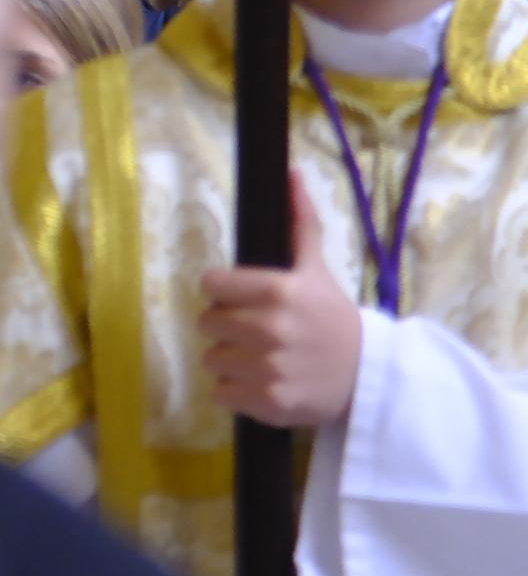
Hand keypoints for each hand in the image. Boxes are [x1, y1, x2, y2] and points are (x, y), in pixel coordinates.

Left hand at [201, 174, 362, 427]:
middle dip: (226, 325)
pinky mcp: (269, 402)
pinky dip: (235, 390)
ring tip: (258, 357)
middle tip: (254, 330)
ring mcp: (268, 368)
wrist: (369, 378)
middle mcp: (269, 328)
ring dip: (229, 358)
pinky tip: (259, 382)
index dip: (222, 291)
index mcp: (277, 291)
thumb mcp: (316, 268)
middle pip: (207, 321)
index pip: (210, 284)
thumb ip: (299, 221)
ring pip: (211, 357)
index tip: (240, 298)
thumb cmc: (334, 319)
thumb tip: (289, 172)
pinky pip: (221, 393)